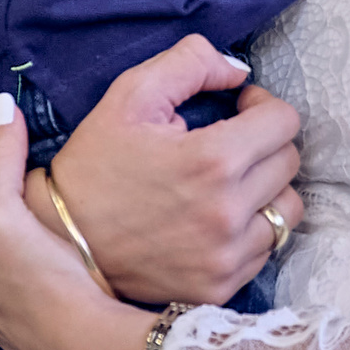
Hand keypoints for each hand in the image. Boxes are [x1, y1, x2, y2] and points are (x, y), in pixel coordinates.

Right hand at [29, 34, 304, 305]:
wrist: (59, 242)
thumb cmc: (95, 164)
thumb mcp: (130, 95)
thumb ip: (191, 62)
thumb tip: (240, 71)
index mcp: (213, 160)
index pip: (284, 121)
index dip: (263, 105)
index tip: (238, 109)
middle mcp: (228, 212)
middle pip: (290, 162)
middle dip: (266, 143)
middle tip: (231, 142)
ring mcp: (226, 256)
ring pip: (288, 210)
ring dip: (268, 188)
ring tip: (232, 182)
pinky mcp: (219, 287)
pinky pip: (267, 249)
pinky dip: (253, 229)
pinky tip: (218, 217)